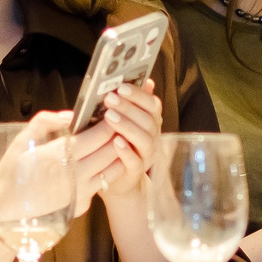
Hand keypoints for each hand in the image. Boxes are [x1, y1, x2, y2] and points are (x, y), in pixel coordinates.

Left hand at [69, 82, 159, 206]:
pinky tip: (115, 142)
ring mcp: (146, 155)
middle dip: (128, 107)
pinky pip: (135, 161)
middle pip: (147, 120)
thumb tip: (143, 82)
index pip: (152, 104)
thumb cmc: (115, 144)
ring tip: (109, 117)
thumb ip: (128, 103)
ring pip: (144, 139)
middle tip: (110, 98)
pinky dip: (126, 151)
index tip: (122, 86)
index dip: (139, 95)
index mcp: (150, 122)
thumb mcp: (120, 121)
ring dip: (127, 126)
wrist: (115, 179)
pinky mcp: (136, 172)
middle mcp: (152, 137)